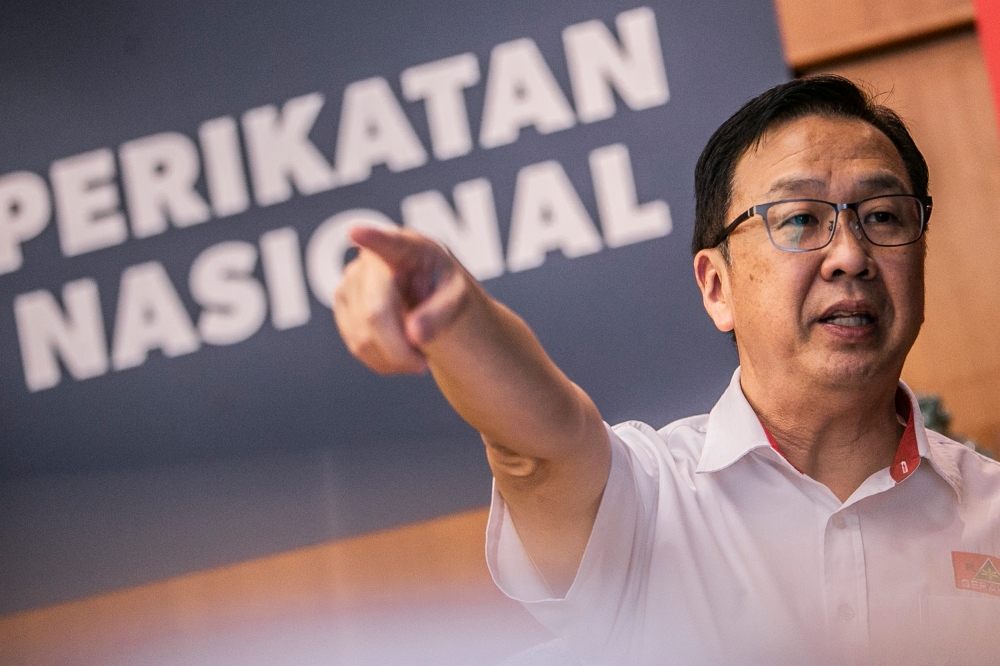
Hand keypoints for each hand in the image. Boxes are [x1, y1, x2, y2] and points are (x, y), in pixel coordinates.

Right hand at [334, 226, 470, 374]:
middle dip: (399, 349)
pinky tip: (397, 356)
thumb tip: (414, 335)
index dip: (371, 238)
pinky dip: (380, 360)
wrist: (427, 291)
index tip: (356, 232)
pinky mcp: (341, 302)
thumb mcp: (458, 297)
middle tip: (422, 366)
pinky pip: (355, 344)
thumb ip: (441, 313)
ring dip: (391, 358)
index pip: (389, 243)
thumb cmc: (443, 286)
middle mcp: (371, 258)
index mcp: (408, 247)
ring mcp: (350, 279)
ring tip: (414, 357)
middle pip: (375, 313)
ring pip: (361, 336)